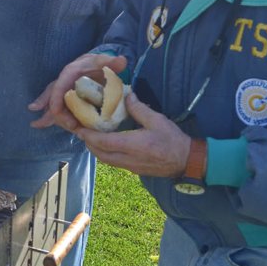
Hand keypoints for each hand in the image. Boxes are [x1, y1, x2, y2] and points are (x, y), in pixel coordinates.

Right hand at [29, 53, 125, 130]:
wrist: (97, 66)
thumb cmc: (98, 63)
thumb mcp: (104, 61)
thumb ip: (112, 62)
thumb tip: (122, 61)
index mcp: (71, 71)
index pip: (61, 83)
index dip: (56, 97)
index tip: (55, 110)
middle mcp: (64, 81)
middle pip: (54, 96)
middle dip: (54, 111)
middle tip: (67, 125)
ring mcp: (64, 90)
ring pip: (53, 103)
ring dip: (52, 116)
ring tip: (46, 125)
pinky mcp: (66, 99)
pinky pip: (56, 108)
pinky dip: (48, 116)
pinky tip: (38, 124)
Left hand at [74, 92, 191, 176]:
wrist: (187, 161)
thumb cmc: (173, 140)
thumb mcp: (157, 120)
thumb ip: (139, 109)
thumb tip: (126, 95)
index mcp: (133, 146)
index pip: (104, 142)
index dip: (90, 136)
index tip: (79, 128)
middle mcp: (128, 159)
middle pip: (101, 154)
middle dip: (89, 143)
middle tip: (82, 131)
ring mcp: (130, 167)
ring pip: (106, 160)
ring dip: (96, 149)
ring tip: (91, 137)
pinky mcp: (134, 170)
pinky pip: (114, 162)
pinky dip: (105, 154)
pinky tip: (106, 144)